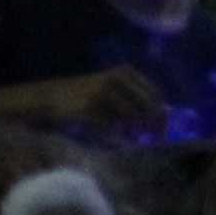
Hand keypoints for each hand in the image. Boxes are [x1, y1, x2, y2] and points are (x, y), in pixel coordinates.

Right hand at [38, 67, 165, 133]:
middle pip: (145, 109)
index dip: (161, 116)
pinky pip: (111, 129)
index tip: (162, 133)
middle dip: (151, 128)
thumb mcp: (114, 89)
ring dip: (131, 134)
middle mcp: (116, 79)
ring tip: (126, 138)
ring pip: (129, 121)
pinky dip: (115, 138)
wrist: (53, 96)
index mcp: (125, 72)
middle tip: (150, 142)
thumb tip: (161, 121)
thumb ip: (135, 101)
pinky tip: (112, 138)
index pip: (155, 95)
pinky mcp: (89, 108)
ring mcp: (102, 92)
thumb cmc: (88, 96)